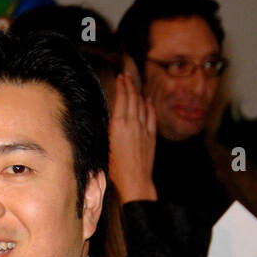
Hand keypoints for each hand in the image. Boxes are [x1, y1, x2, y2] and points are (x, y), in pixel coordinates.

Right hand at [109, 72, 157, 202]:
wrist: (135, 180)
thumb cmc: (116, 168)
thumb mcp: (105, 146)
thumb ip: (109, 129)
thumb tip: (109, 118)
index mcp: (118, 125)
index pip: (122, 98)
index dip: (122, 85)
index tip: (120, 77)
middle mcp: (132, 123)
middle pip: (133, 97)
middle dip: (130, 84)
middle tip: (127, 76)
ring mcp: (144, 129)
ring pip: (142, 105)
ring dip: (138, 92)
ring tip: (135, 84)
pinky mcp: (151, 136)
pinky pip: (151, 116)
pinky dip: (149, 105)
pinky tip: (148, 100)